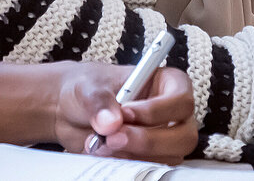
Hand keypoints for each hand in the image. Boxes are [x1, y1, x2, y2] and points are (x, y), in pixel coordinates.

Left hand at [55, 62, 197, 163]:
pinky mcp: (150, 158)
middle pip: (184, 136)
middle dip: (147, 141)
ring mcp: (164, 138)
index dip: (156, 110)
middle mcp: (171, 113)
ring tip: (101, 144)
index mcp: (167, 83)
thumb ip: (99, 102)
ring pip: (169, 157)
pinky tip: (104, 152)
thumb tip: (111, 123)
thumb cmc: (87, 88)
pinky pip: (151, 169)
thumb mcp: (88, 86)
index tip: (125, 113)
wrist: (69, 110)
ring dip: (133, 155)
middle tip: (113, 138)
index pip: (181, 100)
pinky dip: (127, 164)